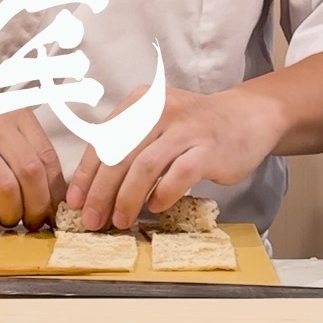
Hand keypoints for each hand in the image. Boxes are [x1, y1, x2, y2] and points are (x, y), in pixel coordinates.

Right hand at [0, 98, 66, 231]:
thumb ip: (23, 158)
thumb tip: (54, 202)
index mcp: (14, 114)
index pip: (47, 157)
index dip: (55, 192)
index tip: (53, 213)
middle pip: (32, 172)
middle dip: (37, 207)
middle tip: (33, 223)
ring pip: (8, 187)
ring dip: (12, 214)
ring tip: (7, 222)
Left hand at [65, 84, 282, 230]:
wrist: (246, 118)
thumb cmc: (194, 128)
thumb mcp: (157, 123)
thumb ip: (129, 144)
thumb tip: (94, 186)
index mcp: (140, 102)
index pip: (103, 139)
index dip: (87, 173)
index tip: (76, 200)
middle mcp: (160, 110)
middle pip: (120, 154)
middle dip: (101, 191)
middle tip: (92, 219)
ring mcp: (186, 128)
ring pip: (145, 166)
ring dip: (128, 198)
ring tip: (120, 220)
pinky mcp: (209, 148)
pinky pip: (180, 175)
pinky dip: (163, 194)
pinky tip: (156, 207)